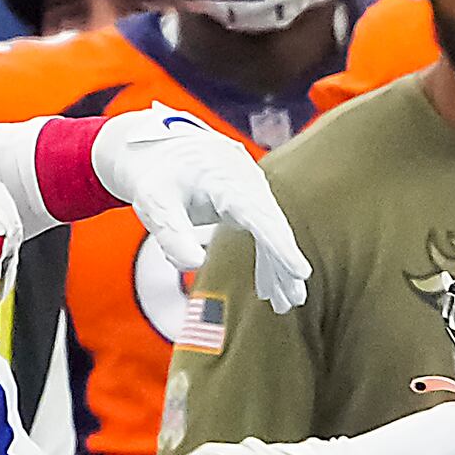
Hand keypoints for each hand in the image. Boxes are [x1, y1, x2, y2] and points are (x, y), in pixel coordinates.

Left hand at [93, 106, 310, 314]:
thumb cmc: (158, 176)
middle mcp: (246, 182)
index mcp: (225, 179)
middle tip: (295, 300)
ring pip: (272, 232)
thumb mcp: (154, 204)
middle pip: (273, 226)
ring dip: (279, 267)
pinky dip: (268, 258)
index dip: (280, 246)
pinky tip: (269, 288)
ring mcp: (251, 191)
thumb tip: (194, 266)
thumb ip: (172, 235)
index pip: (259, 216)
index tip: (300, 271)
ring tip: (286, 303)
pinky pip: (264, 231)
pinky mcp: (249, 202)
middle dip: (285, 264)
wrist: (163, 151)